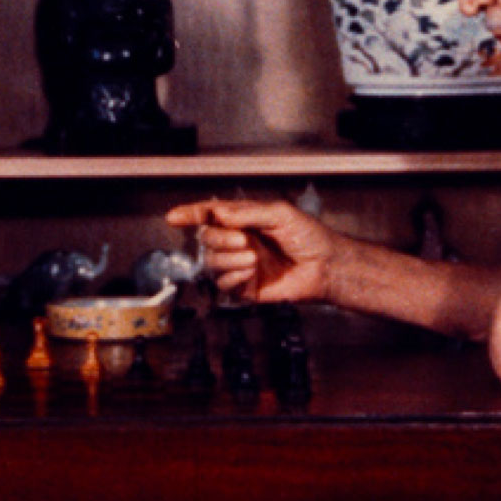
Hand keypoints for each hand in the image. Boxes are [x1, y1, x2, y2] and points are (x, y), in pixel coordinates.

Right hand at [165, 199, 338, 303]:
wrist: (326, 267)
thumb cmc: (309, 236)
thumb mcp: (280, 213)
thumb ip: (247, 213)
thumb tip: (218, 213)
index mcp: (245, 220)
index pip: (211, 215)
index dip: (191, 214)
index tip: (173, 217)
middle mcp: (239, 242)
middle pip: (207, 239)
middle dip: (220, 239)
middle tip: (243, 241)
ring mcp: (241, 265)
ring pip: (213, 262)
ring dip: (229, 259)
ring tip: (253, 259)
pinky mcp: (246, 288)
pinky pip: (224, 284)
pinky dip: (234, 277)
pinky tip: (252, 273)